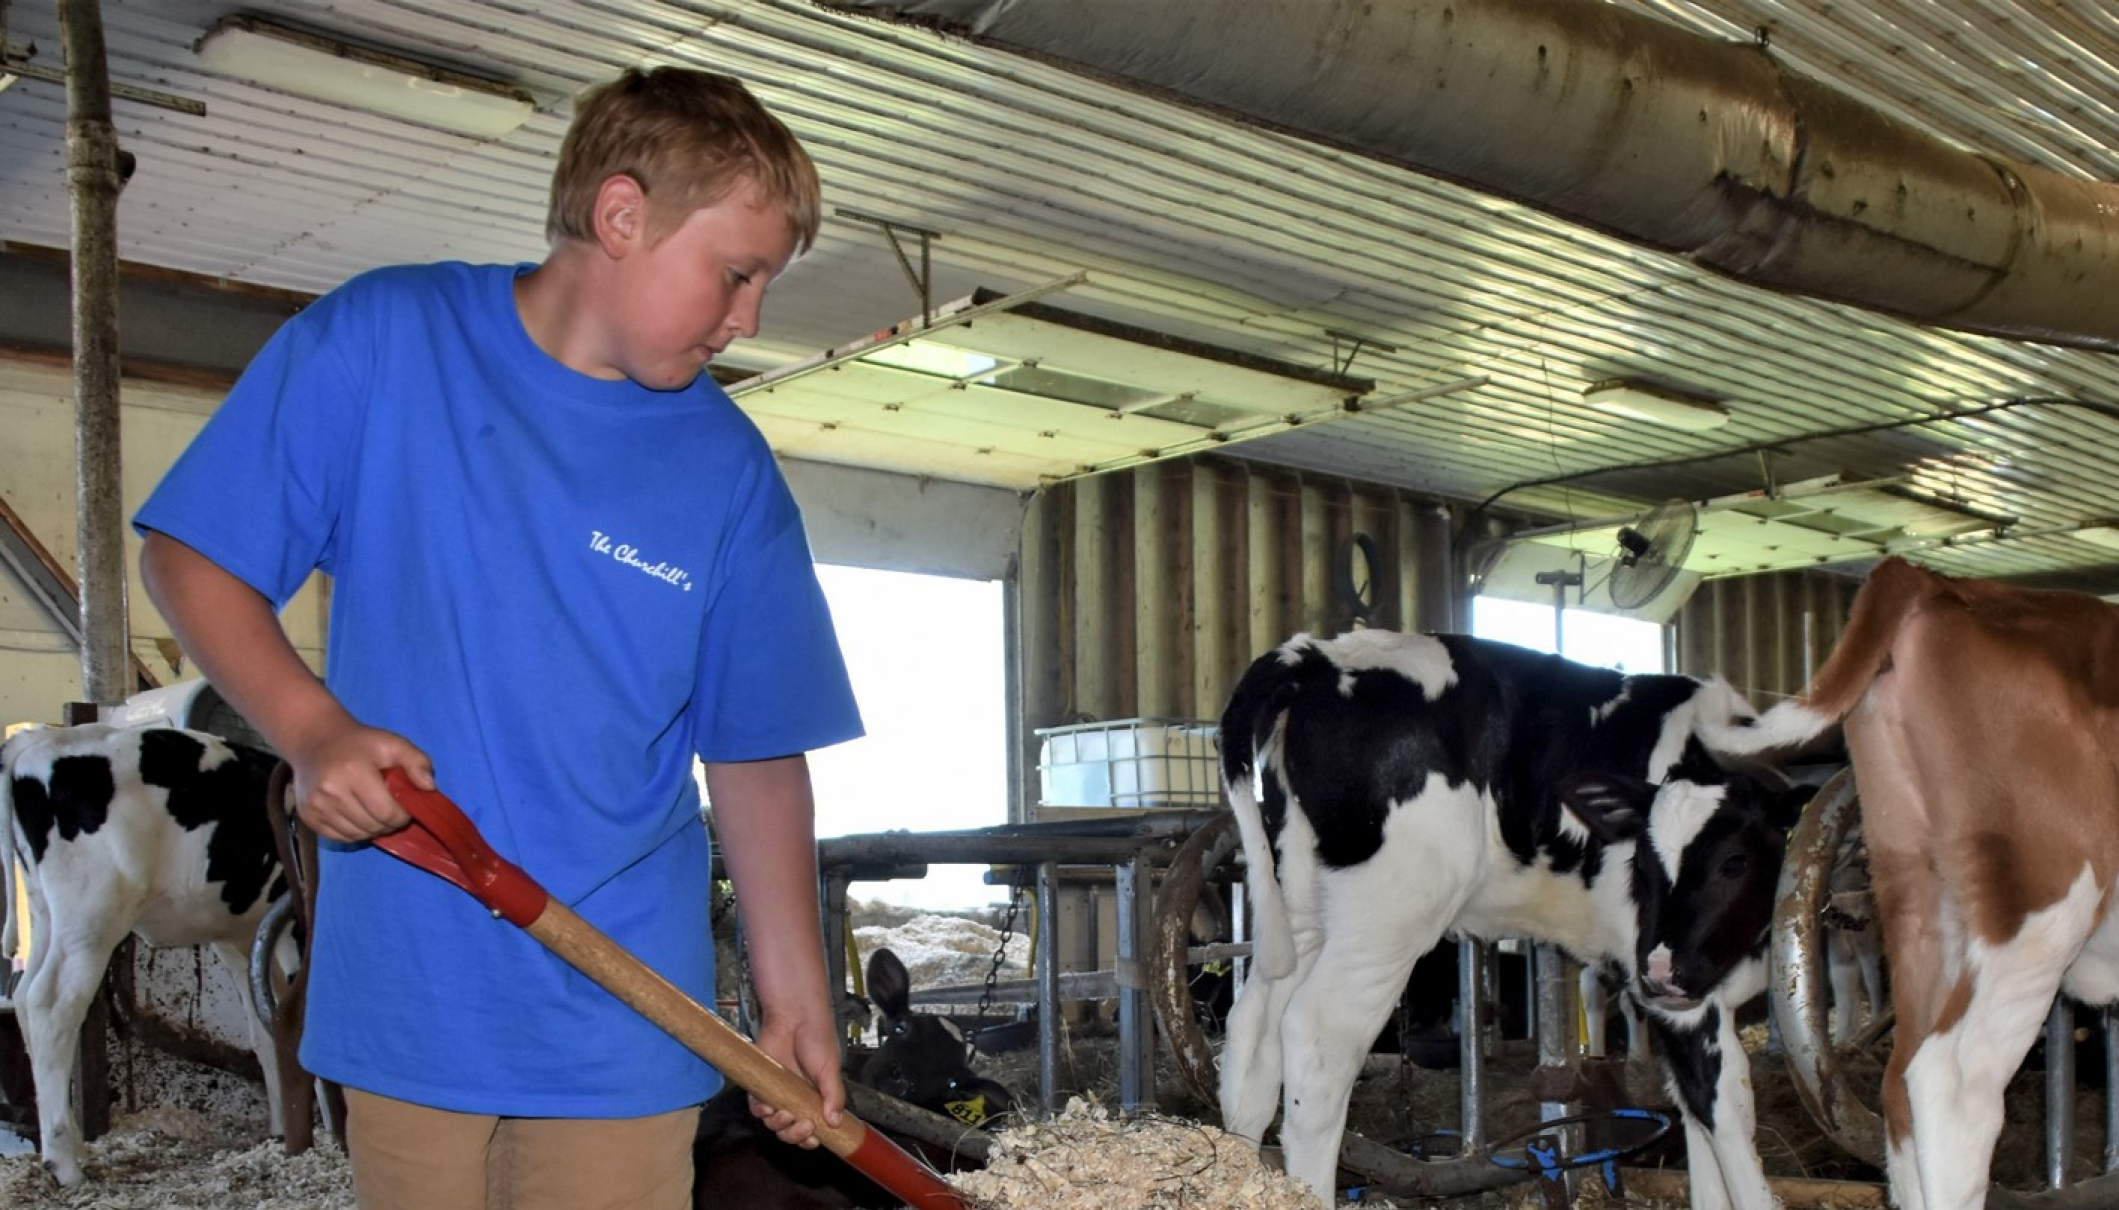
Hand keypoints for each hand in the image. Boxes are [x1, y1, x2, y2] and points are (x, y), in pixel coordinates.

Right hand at [284, 714, 434, 842]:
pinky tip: (358, 815)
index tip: (405, 806)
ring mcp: (316, 806)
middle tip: (391, 808)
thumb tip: (429, 788)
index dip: (402, 815)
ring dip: (373, 829)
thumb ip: (417, 762)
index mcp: (353, 772)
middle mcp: (330, 791)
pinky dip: (355, 832)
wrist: (316, 741)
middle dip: (389, 823)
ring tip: (375, 811)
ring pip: (357, 835)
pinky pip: (340, 838)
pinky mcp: (307, 816)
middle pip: (372, 826)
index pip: (387, 813)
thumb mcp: (393, 744)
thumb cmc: (361, 744)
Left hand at [747, 1009, 846, 1147]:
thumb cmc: (816, 1039)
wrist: (794, 1018)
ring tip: (785, 1114)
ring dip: (778, 1125)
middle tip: (803, 1126)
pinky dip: (760, 1111)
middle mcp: (794, 1099)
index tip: (814, 1139)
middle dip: (795, 1135)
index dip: (810, 1138)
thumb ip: (833, 1095)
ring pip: (772, 1123)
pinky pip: (755, 1107)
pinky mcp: (759, 1085)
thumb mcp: (830, 1070)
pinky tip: (767, 1106)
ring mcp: (776, 1093)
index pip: (811, 1128)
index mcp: (814, 1098)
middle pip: (790, 1130)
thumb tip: (835, 1121)